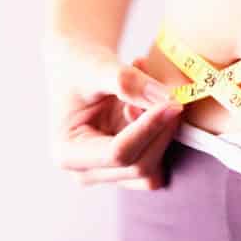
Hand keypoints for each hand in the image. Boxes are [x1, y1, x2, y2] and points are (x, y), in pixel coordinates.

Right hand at [45, 38, 182, 189]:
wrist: (80, 68)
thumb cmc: (81, 67)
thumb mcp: (98, 67)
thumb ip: (127, 81)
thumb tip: (166, 99)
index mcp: (68, 153)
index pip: (118, 153)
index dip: (149, 129)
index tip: (173, 103)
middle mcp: (87, 171)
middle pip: (139, 167)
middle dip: (161, 132)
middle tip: (172, 96)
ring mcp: (109, 172)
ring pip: (153, 169)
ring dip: (165, 133)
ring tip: (153, 94)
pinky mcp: (129, 166)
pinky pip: (159, 159)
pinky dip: (165, 131)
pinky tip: (154, 102)